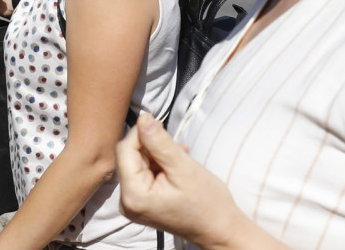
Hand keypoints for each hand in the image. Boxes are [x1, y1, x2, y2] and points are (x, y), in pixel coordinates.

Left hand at [117, 114, 267, 249]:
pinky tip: (177, 167)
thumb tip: (143, 117)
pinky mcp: (141, 202)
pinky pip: (144, 173)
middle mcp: (127, 202)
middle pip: (130, 156)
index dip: (141, 133)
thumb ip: (160, 142)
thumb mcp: (183, 167)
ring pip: (138, 162)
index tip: (161, 126)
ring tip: (181, 158)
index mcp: (134, 195)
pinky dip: (160, 165)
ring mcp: (133, 203)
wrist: (219, 228)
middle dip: (152, 146)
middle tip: (178, 148)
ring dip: (158, 155)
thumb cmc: (207, 203)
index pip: (125, 150)